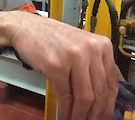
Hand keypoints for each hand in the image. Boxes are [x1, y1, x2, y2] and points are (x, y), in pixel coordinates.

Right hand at [0, 11, 117, 119]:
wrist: (26, 27)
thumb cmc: (50, 37)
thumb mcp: (79, 46)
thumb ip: (93, 66)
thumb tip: (102, 96)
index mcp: (101, 45)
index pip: (111, 83)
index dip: (108, 104)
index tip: (103, 114)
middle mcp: (90, 49)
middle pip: (100, 92)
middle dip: (96, 113)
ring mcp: (73, 57)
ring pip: (85, 97)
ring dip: (81, 114)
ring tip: (77, 119)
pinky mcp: (56, 65)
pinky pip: (66, 95)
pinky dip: (66, 109)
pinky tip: (66, 113)